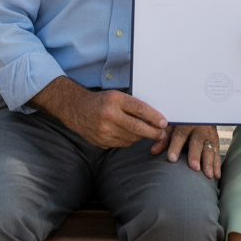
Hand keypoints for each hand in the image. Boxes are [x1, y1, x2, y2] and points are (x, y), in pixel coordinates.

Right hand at [33, 77, 167, 148]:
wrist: (76, 109)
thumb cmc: (101, 101)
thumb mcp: (116, 96)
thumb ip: (132, 106)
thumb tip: (154, 117)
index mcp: (115, 100)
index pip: (140, 109)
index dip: (154, 117)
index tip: (164, 122)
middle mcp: (109, 115)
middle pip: (137, 127)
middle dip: (153, 132)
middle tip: (162, 133)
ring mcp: (104, 130)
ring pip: (131, 138)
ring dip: (142, 136)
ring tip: (148, 133)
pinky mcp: (101, 142)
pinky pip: (122, 143)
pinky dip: (130, 140)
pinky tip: (131, 135)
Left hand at [151, 124, 221, 177]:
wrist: (201, 112)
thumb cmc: (183, 122)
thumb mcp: (173, 126)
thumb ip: (164, 139)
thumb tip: (153, 152)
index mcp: (185, 124)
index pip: (179, 135)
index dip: (175, 146)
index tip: (171, 159)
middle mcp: (198, 129)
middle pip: (196, 143)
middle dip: (195, 155)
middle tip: (194, 167)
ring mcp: (209, 136)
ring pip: (209, 149)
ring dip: (209, 162)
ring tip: (208, 175)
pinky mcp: (215, 142)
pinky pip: (217, 154)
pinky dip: (217, 165)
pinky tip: (217, 176)